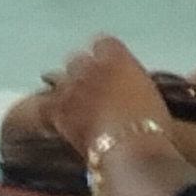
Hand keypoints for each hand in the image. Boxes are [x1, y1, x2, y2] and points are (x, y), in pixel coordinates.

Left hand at [53, 37, 160, 154]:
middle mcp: (89, 64)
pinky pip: (41, 105)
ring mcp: (70, 86)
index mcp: (118, 56)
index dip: (106, 59)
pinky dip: (43, 110)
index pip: (104, 44)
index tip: (111, 72)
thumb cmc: (154, 128)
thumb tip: (133, 93)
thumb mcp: (154, 99)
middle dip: (83, 73)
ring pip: (58, 79)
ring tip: (72, 105)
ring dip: (66, 90)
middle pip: (78, 60)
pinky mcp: (57, 111)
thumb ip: (138, 86)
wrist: (132, 151)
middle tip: (93, 92)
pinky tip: (44, 117)